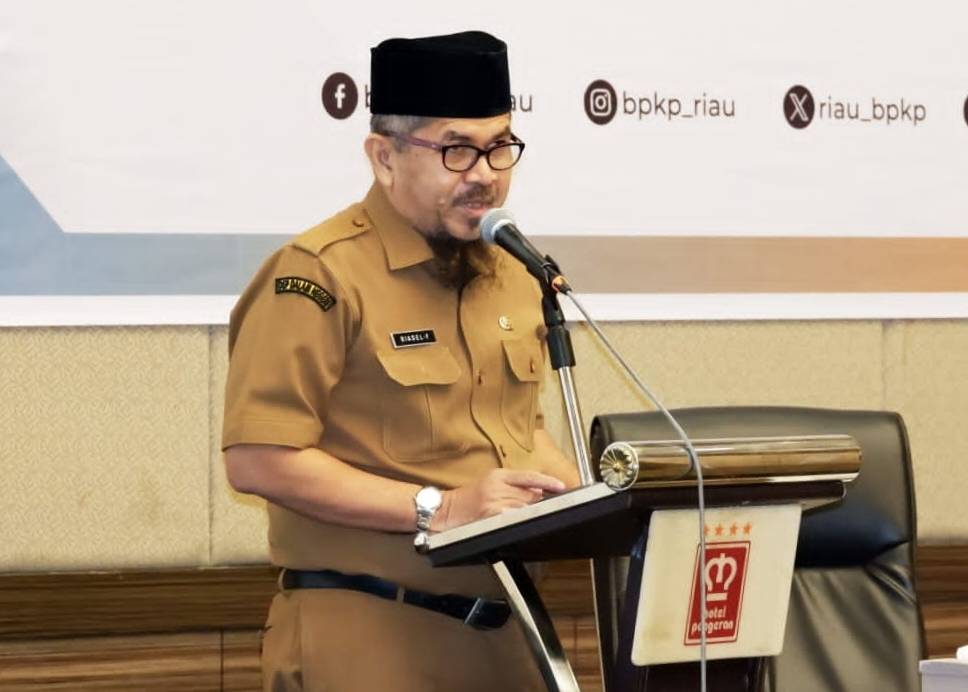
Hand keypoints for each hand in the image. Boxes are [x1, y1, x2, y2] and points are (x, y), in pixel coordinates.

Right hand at [432, 469, 565, 530]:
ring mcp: (494, 501)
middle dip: (535, 503)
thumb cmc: (466, 499)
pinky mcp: (490, 515)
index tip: (561, 486)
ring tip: (516, 517)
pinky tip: (513, 522)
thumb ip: (512, 487)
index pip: (529, 476)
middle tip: (535, 509)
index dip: (548, 481)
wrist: (444, 509)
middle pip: (530, 495)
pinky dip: (518, 521)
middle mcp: (497, 486)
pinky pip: (513, 518)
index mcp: (498, 475)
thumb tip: (537, 493)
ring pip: (524, 508)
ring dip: (527, 514)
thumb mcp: (489, 484)